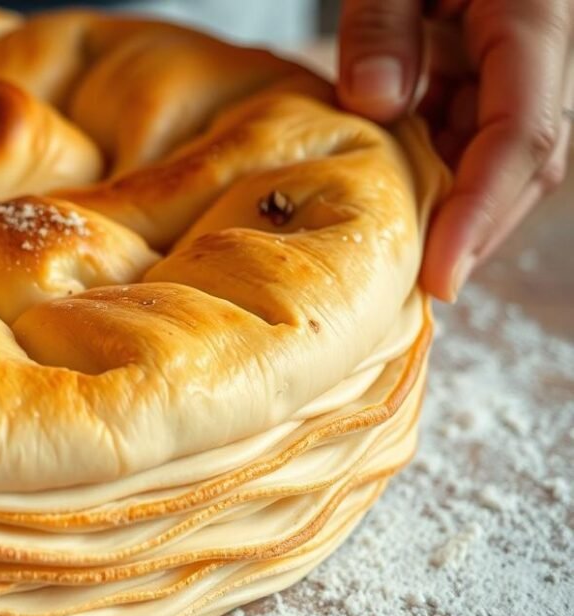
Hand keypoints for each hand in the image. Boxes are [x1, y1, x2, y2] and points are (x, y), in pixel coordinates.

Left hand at [336, 0, 572, 301]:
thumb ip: (384, 24)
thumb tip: (376, 106)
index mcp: (536, 16)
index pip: (524, 136)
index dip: (482, 213)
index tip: (441, 275)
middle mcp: (546, 45)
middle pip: (527, 159)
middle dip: (473, 222)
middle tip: (414, 281)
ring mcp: (527, 55)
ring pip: (503, 149)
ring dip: (451, 191)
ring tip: (397, 232)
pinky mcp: (501, 58)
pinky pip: (477, 122)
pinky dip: (436, 154)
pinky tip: (397, 172)